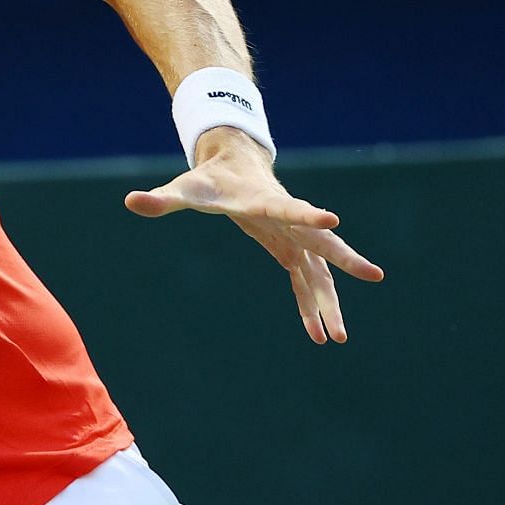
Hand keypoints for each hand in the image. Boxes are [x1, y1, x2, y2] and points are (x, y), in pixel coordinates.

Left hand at [124, 128, 384, 343]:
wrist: (235, 165)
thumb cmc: (208, 179)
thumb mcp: (184, 188)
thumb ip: (162, 199)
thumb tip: (131, 201)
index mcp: (265, 202)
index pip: (288, 208)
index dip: (307, 215)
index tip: (333, 221)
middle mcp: (287, 220)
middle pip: (320, 242)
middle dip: (344, 261)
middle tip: (374, 275)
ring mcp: (293, 237)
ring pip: (319, 270)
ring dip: (329, 302)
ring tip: (338, 338)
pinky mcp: (291, 249)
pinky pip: (306, 281)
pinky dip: (311, 305)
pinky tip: (316, 335)